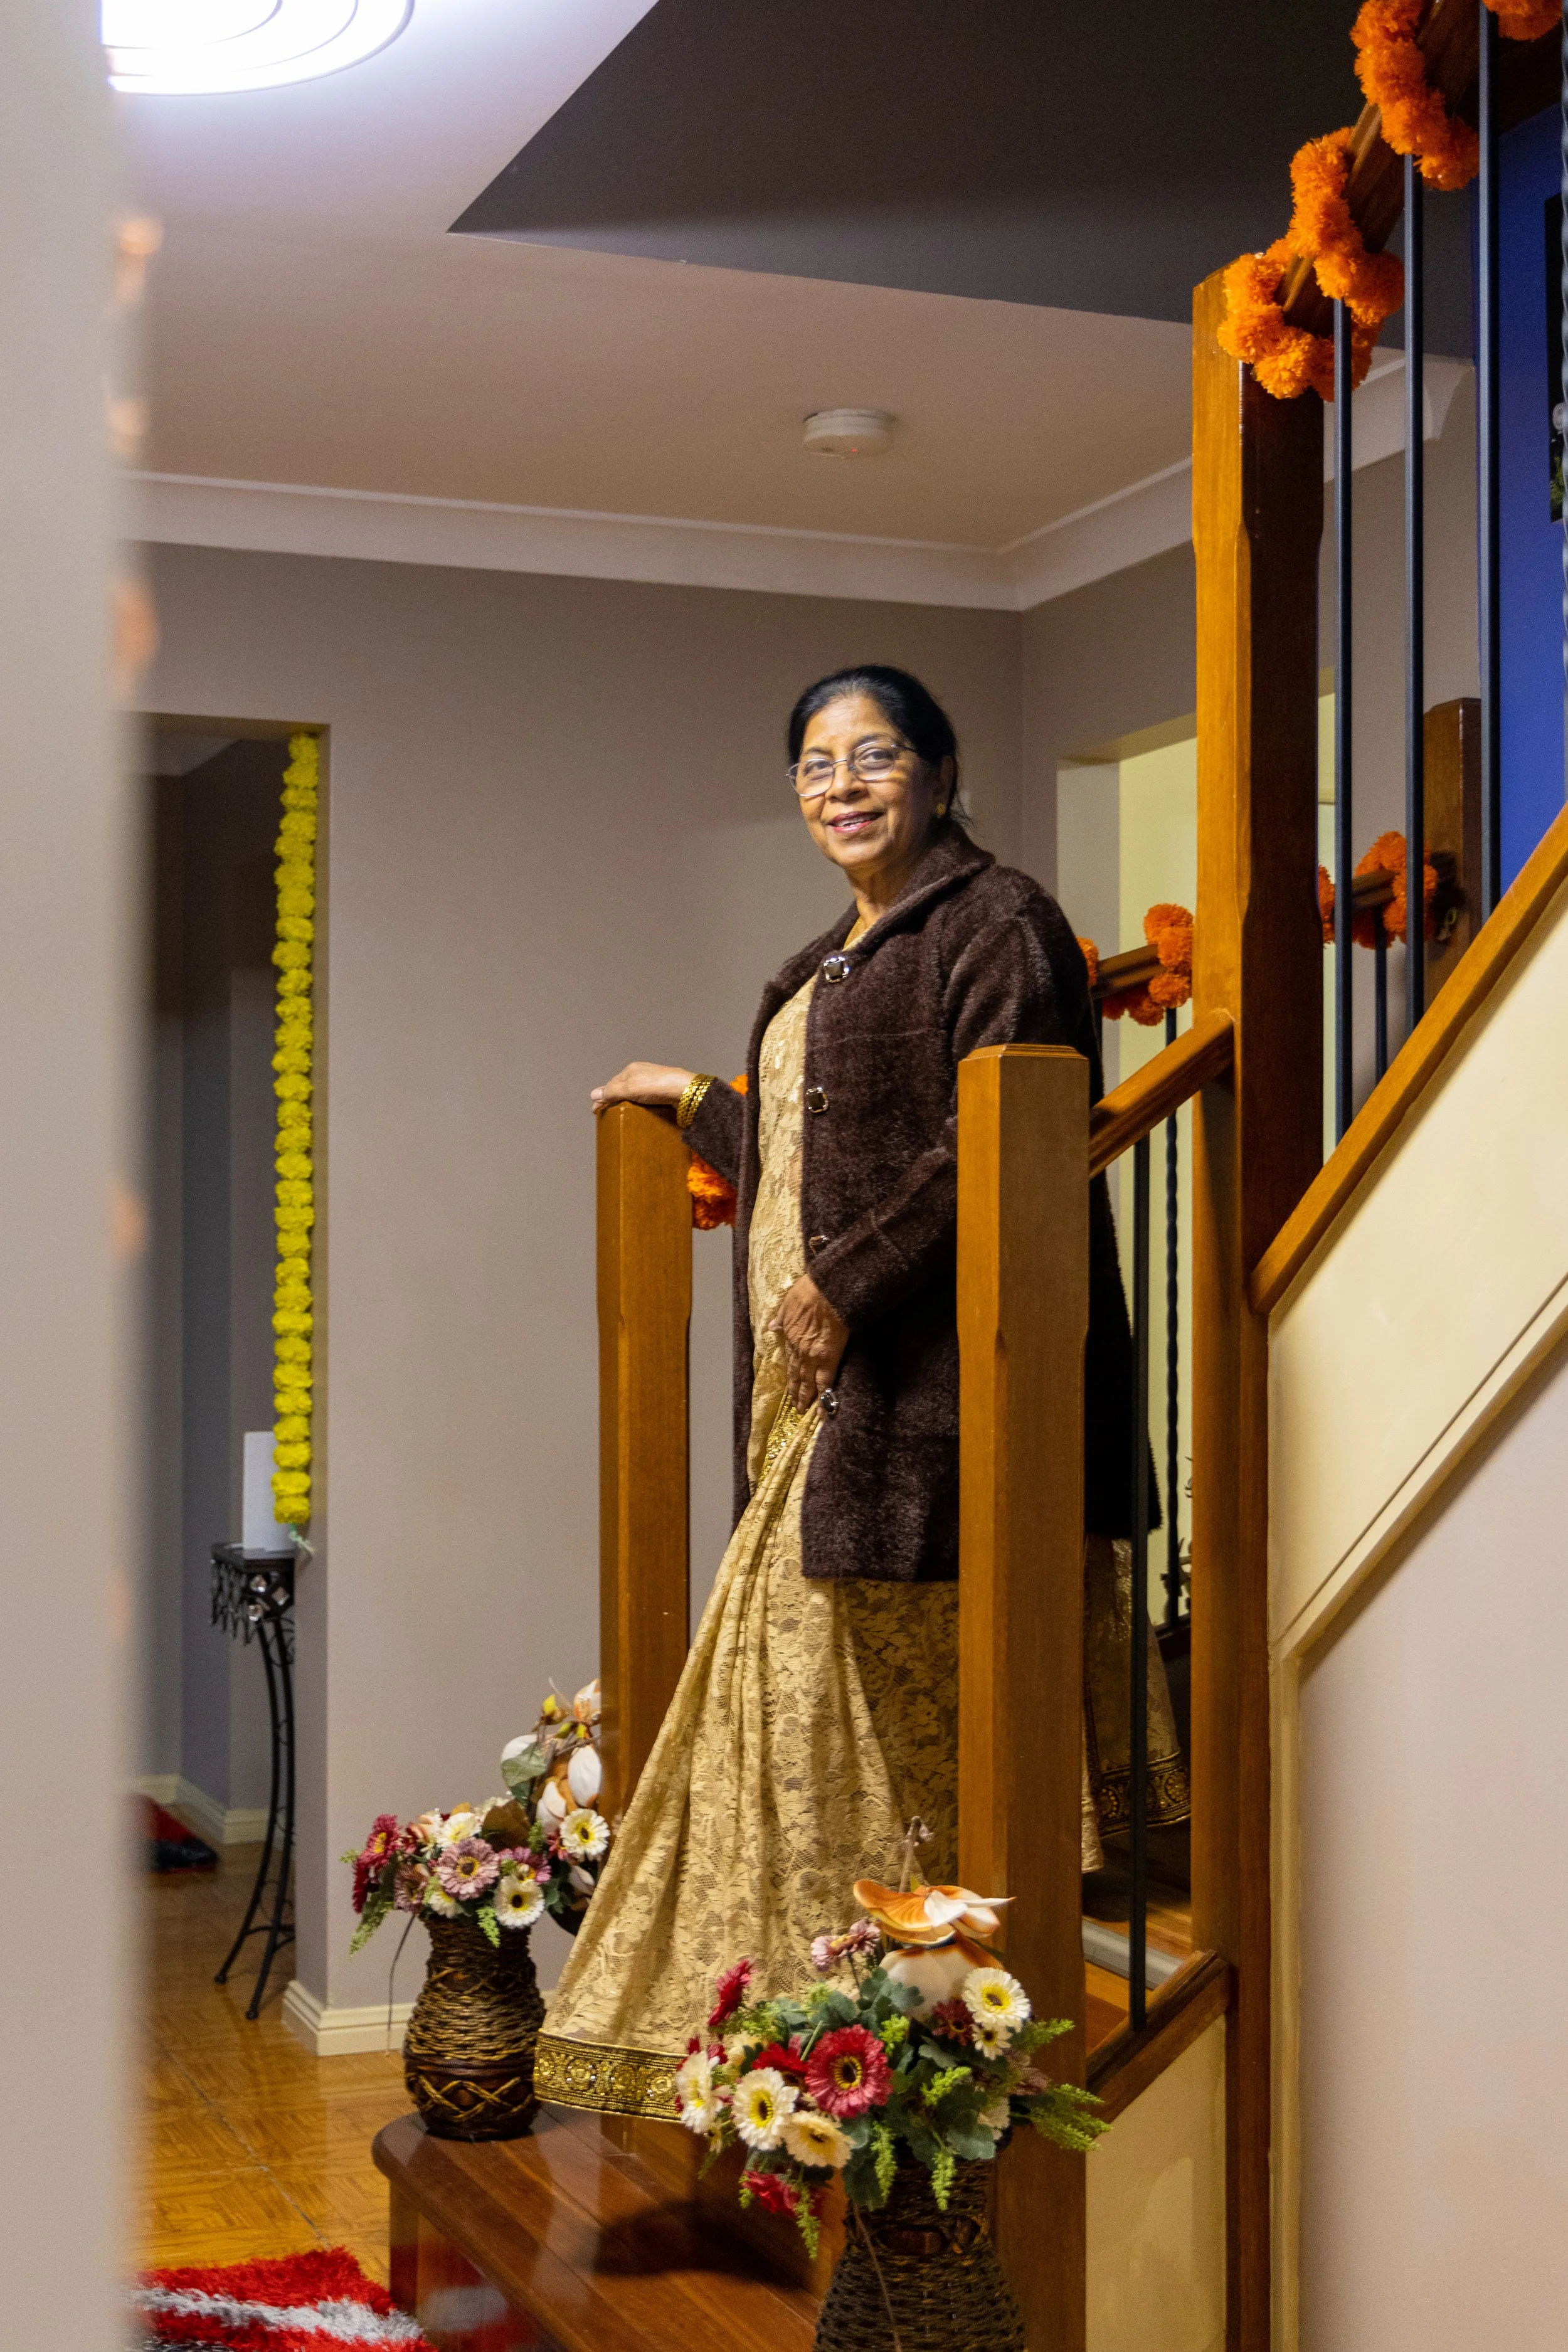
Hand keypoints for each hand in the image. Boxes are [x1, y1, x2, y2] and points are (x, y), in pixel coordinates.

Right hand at [591, 1062, 692, 1113]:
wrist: (685, 1092)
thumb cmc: (658, 1085)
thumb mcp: (629, 1088)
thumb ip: (611, 1091)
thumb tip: (594, 1094)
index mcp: (632, 1069)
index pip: (611, 1084)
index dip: (602, 1097)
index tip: (596, 1110)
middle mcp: (642, 1074)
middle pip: (622, 1088)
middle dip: (613, 1100)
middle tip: (607, 1114)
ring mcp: (653, 1084)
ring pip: (634, 1094)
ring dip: (626, 1104)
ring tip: (621, 1115)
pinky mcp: (662, 1093)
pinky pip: (645, 1100)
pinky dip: (638, 1107)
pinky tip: (639, 1113)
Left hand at [770, 1274, 848, 1410]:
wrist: (827, 1292)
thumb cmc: (809, 1292)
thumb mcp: (788, 1303)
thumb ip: (781, 1318)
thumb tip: (772, 1326)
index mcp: (790, 1336)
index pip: (790, 1359)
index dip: (790, 1373)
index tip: (790, 1383)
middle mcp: (799, 1350)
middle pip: (796, 1374)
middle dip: (795, 1391)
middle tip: (794, 1405)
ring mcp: (813, 1357)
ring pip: (807, 1382)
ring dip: (804, 1398)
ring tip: (803, 1409)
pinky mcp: (828, 1359)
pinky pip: (824, 1384)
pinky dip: (822, 1399)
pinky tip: (820, 1412)